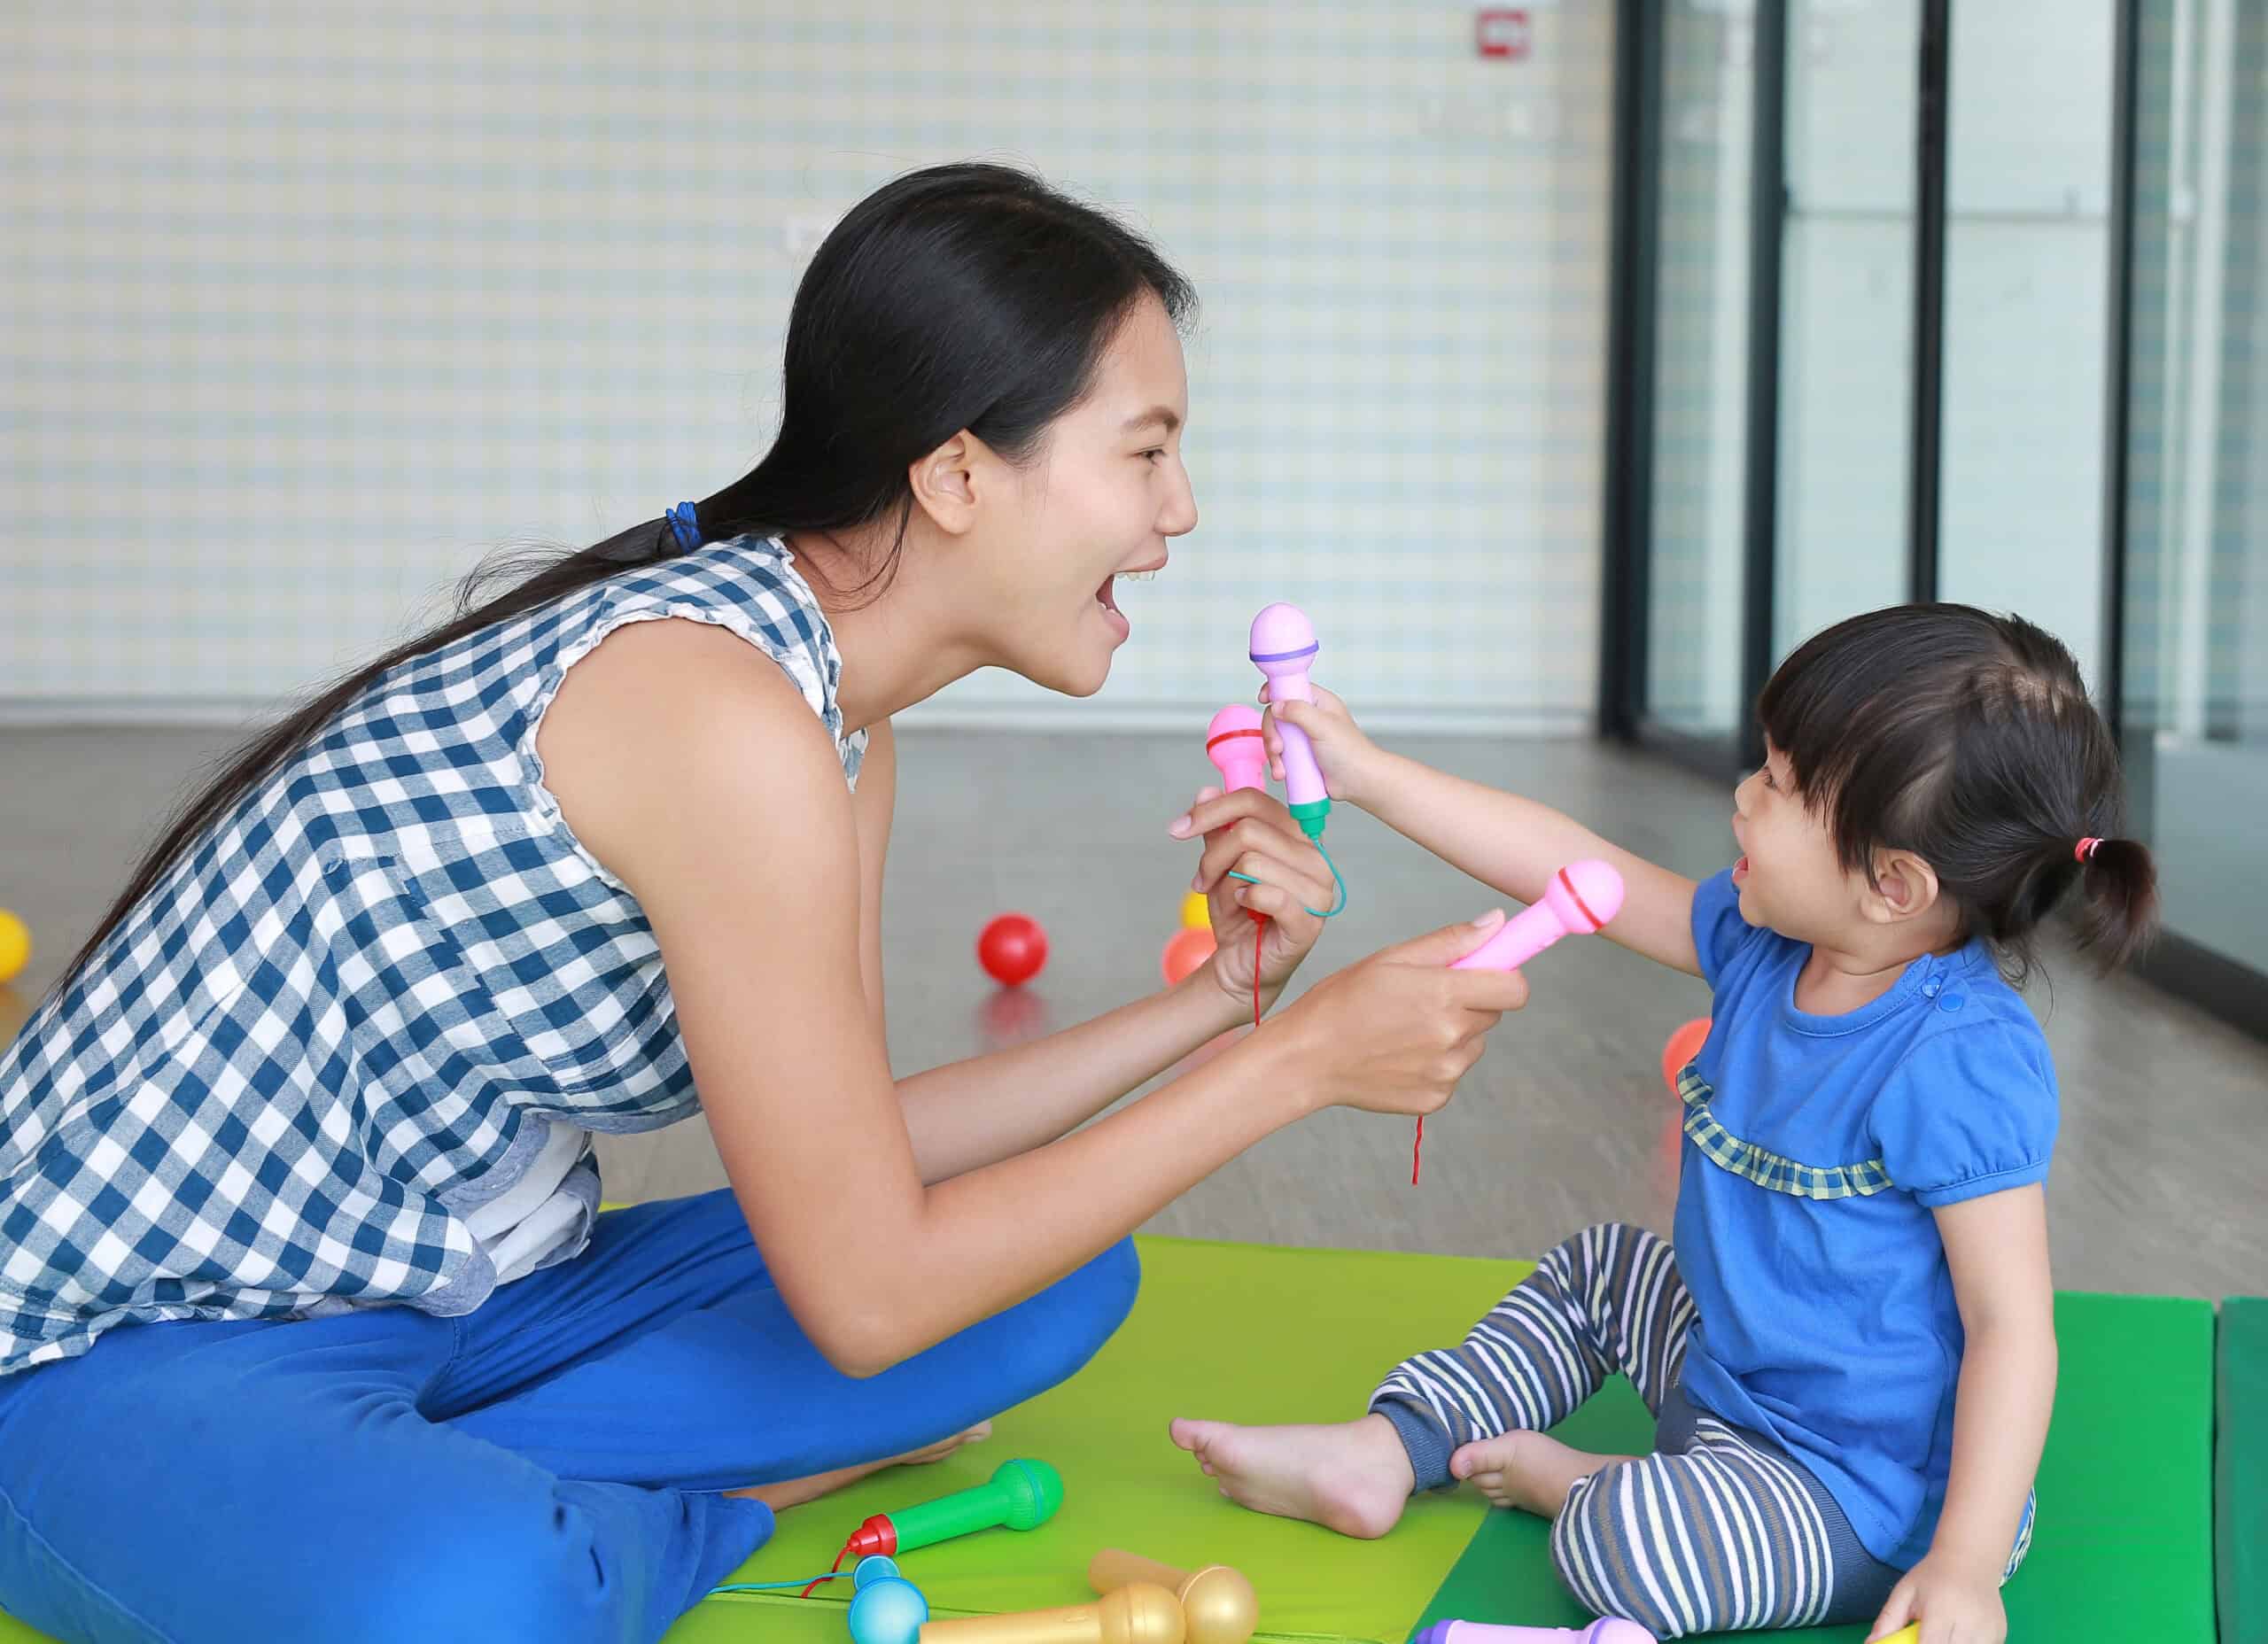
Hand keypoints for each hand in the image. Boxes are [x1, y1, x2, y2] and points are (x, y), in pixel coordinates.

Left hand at [1168, 784, 1337, 1009]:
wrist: (1240, 967)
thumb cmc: (1238, 915)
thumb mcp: (1219, 866)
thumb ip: (1217, 829)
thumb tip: (1206, 791)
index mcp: (1298, 837)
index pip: (1255, 801)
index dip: (1212, 810)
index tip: (1179, 828)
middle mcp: (1315, 858)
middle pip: (1249, 830)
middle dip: (1212, 856)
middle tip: (1201, 880)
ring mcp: (1318, 891)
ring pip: (1253, 861)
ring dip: (1224, 881)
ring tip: (1225, 899)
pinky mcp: (1310, 923)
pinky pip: (1269, 895)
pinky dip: (1245, 899)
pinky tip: (1244, 908)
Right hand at [1258, 682, 1384, 808]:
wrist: (1359, 783)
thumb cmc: (1351, 752)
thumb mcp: (1323, 726)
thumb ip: (1299, 711)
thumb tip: (1276, 705)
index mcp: (1319, 703)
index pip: (1291, 687)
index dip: (1275, 691)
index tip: (1263, 699)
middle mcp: (1310, 718)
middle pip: (1277, 715)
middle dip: (1272, 732)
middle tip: (1278, 747)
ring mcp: (1304, 738)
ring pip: (1276, 737)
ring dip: (1273, 753)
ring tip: (1281, 767)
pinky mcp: (1300, 756)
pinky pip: (1280, 755)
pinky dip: (1277, 764)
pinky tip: (1282, 773)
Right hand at [1274, 914, 1528, 1115]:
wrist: (1307, 1059)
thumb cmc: (1342, 1001)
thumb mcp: (1391, 958)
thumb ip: (1450, 941)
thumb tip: (1496, 922)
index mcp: (1444, 994)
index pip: (1515, 988)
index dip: (1504, 976)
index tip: (1484, 973)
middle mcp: (1452, 1036)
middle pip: (1493, 1013)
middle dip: (1469, 1001)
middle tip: (1422, 998)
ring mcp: (1446, 1072)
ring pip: (1473, 1043)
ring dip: (1452, 1033)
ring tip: (1403, 1028)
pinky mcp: (1436, 1098)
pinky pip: (1453, 1071)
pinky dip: (1435, 1062)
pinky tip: (1399, 1054)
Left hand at [1868, 1550, 2005, 1643]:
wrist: (1971, 1561)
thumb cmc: (1932, 1577)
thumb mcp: (1904, 1592)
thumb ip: (1888, 1621)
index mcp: (1942, 1610)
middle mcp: (1970, 1624)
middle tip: (1924, 1636)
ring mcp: (1990, 1632)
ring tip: (1941, 1633)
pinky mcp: (2000, 1637)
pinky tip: (1957, 1635)